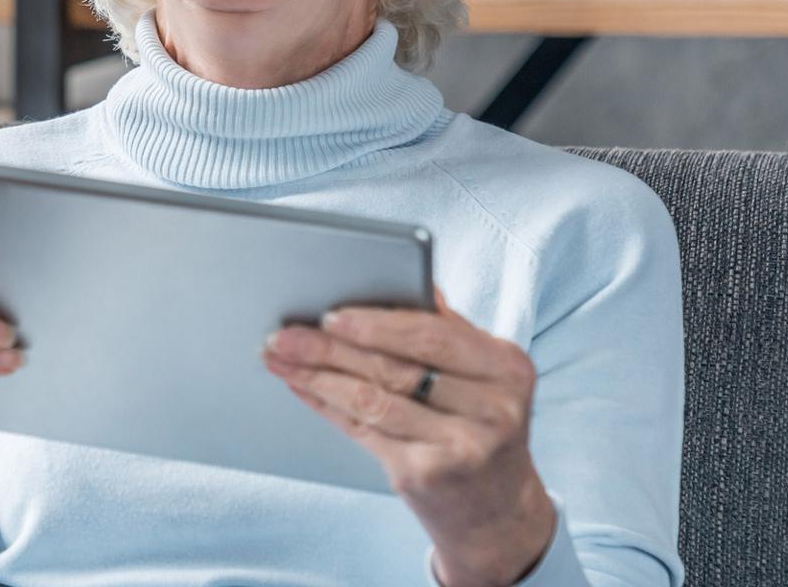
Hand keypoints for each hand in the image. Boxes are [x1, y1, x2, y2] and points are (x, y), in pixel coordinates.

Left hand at [261, 289, 555, 586]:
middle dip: (332, 348)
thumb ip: (446, 329)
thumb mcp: (483, 375)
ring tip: (279, 356)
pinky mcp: (426, 476)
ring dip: (317, 376)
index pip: (432, 335)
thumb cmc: (480, 424)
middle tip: (285, 333)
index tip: (330, 313)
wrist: (499, 511)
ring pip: (372, 400)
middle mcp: (493, 409)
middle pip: (395, 369)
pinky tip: (302, 386)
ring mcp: (461, 447)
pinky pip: (364, 430)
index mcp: (508, 367)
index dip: (376, 323)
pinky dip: (327, 405)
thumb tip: (402, 276)